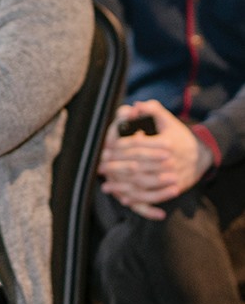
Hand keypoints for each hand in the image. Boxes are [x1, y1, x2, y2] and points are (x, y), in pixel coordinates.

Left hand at [99, 101, 211, 220]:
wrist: (202, 155)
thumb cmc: (179, 137)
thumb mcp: (168, 121)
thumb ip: (153, 110)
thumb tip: (137, 105)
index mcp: (166, 144)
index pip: (136, 145)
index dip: (118, 147)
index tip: (104, 149)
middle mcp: (170, 161)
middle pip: (137, 165)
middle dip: (116, 167)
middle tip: (100, 166)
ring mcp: (173, 176)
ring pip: (143, 182)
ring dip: (122, 185)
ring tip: (106, 185)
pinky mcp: (175, 188)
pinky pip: (154, 196)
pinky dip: (138, 199)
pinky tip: (124, 199)